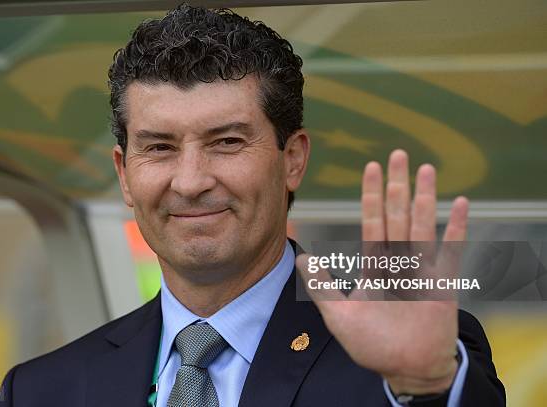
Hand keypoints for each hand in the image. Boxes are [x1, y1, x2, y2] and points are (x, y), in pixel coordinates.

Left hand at [297, 149, 467, 394]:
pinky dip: (456, 228)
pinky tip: (461, 204)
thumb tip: (302, 258)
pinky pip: (451, 251)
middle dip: (397, 186)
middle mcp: (398, 261)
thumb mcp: (340, 316)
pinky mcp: (442, 284)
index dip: (372, 195)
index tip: (372, 168)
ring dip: (424, 198)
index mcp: (376, 264)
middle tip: (398, 154)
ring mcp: (421, 269)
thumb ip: (324, 287)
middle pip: (397, 215)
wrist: (405, 369)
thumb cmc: (373, 344)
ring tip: (425, 169)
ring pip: (422, 225)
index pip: (373, 221)